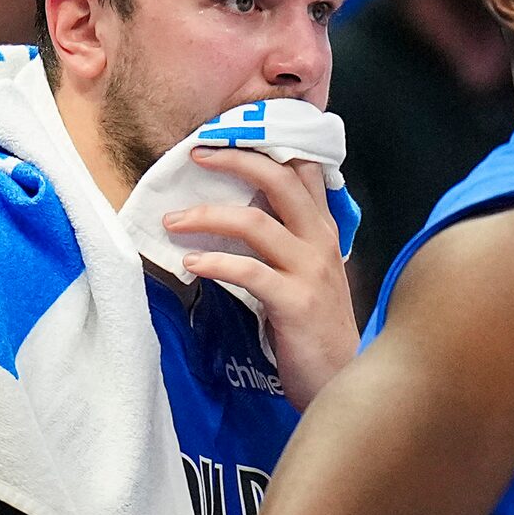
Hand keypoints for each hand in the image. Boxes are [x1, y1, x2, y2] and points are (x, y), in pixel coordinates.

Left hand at [164, 150, 359, 409]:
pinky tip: (189, 264)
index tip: (225, 136)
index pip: (300, 169)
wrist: (342, 378)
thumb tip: (235, 212)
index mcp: (321, 229)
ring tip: (171, 221)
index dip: (264, 146)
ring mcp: (311, 270)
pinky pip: (248, 272)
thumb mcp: (305, 272)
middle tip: (196, 155)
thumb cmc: (314, 326)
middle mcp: (320, 241)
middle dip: (235, 159)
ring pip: (255, 222)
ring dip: (206, 216)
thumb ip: (282, 240)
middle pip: (279, 179)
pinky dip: (214, 263)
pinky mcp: (295, 302)